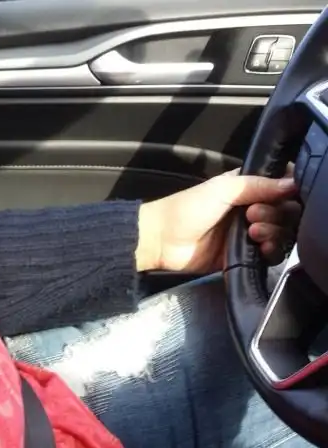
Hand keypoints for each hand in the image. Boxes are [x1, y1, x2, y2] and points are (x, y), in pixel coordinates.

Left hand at [135, 169, 300, 272]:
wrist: (163, 240)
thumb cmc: (188, 208)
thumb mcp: (222, 189)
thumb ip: (257, 185)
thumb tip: (293, 183)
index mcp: (246, 188)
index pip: (281, 187)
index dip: (287, 191)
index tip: (280, 196)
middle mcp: (251, 208)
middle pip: (286, 212)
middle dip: (276, 214)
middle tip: (252, 216)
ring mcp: (249, 233)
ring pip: (281, 232)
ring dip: (274, 231)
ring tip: (253, 231)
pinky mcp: (245, 255)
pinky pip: (270, 254)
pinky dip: (271, 250)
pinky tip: (261, 247)